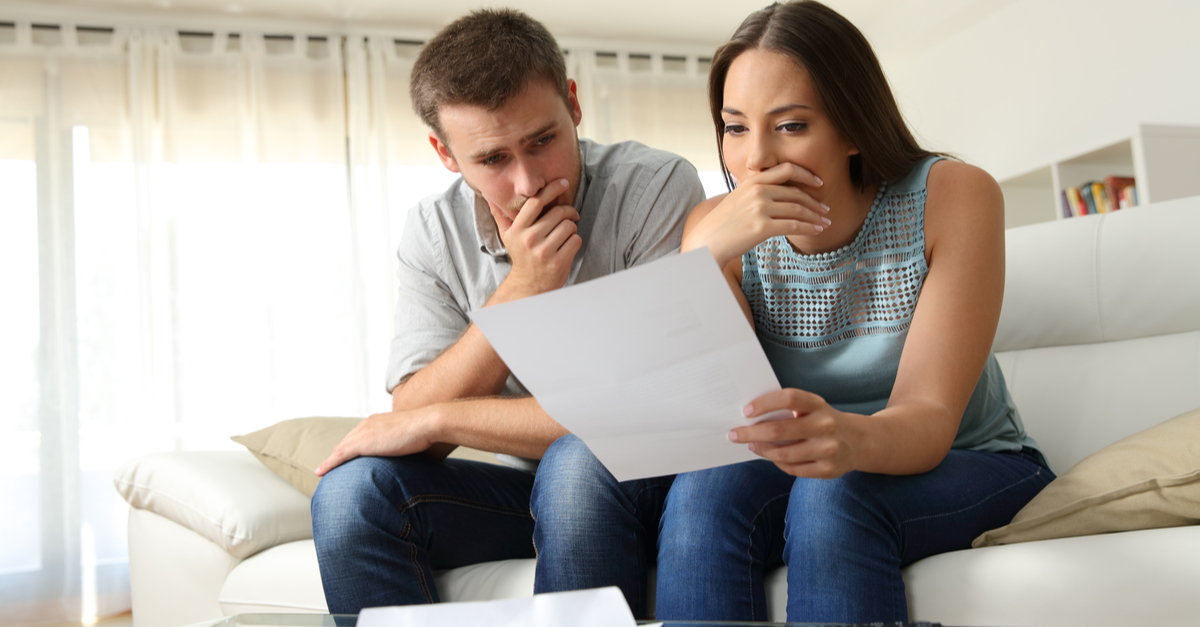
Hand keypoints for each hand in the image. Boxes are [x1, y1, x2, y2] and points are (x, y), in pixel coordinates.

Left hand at [315, 408, 438, 475]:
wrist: (427, 423)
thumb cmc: (425, 430)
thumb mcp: (409, 435)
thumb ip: (401, 441)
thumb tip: (406, 452)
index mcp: (376, 421)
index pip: (357, 436)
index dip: (348, 447)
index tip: (343, 456)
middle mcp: (366, 424)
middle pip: (345, 442)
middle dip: (336, 454)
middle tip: (328, 467)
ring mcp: (363, 432)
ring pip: (340, 449)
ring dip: (330, 461)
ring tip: (322, 471)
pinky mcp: (363, 443)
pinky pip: (340, 455)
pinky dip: (329, 464)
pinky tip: (321, 472)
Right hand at [492, 179, 581, 297]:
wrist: (529, 285)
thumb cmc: (521, 255)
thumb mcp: (507, 236)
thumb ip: (500, 215)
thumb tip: (489, 196)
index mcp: (518, 229)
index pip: (536, 202)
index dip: (552, 189)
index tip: (563, 183)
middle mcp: (530, 239)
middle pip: (558, 212)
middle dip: (568, 212)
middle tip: (569, 216)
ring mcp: (545, 251)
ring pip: (569, 226)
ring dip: (571, 227)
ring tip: (564, 234)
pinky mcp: (559, 261)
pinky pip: (575, 240)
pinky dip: (575, 240)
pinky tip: (567, 245)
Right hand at [682, 163, 829, 266]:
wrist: (707, 242)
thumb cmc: (723, 224)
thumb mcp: (738, 198)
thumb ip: (756, 192)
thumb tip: (778, 194)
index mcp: (753, 180)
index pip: (787, 170)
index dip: (806, 175)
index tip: (818, 182)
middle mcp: (758, 191)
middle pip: (796, 193)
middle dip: (815, 202)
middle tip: (826, 209)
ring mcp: (760, 208)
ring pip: (798, 210)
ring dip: (816, 217)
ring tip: (825, 222)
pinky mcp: (761, 227)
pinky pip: (793, 226)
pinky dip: (809, 228)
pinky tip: (817, 231)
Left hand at [729, 388, 858, 478]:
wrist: (858, 441)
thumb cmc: (822, 420)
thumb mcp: (812, 408)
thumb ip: (788, 410)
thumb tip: (750, 417)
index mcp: (818, 405)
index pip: (789, 398)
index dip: (765, 403)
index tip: (745, 411)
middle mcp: (825, 425)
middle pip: (779, 430)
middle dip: (751, 433)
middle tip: (733, 434)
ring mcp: (827, 449)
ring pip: (783, 454)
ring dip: (761, 450)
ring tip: (751, 445)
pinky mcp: (827, 470)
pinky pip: (792, 469)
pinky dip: (777, 462)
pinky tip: (771, 456)